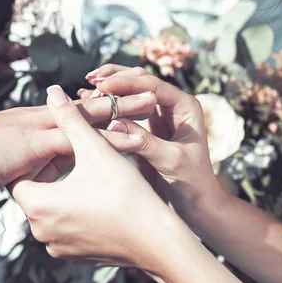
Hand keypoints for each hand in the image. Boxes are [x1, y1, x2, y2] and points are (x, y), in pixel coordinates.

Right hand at [0, 86, 156, 192]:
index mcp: (37, 124)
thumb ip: (32, 166)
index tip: (130, 107)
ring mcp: (38, 128)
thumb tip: (46, 177)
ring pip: (89, 118)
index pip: (77, 115)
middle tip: (152, 95)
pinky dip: (108, 140)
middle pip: (89, 109)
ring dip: (122, 111)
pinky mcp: (35, 142)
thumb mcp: (12, 166)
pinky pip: (80, 140)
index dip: (104, 110)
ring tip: (152, 104)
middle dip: (121, 101)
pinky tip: (133, 138)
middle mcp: (41, 120)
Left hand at [10, 85, 180, 271]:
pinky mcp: (77, 258)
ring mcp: (58, 248)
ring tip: (90, 179)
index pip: (23, 174)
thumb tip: (53, 91)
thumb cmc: (125, 193)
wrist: (157, 242)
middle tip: (77, 159)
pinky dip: (80, 215)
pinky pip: (70, 230)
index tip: (58, 148)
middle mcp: (40, 231)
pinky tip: (101, 202)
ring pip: (55, 212)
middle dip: (55, 174)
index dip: (41, 157)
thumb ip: (70, 118)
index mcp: (37, 205)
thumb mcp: (95, 149)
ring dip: (67, 195)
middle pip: (39, 192)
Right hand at [83, 65, 224, 220]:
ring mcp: (158, 115)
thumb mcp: (170, 160)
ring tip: (85, 91)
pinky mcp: (146, 128)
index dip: (126, 82)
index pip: (152, 85)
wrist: (197, 205)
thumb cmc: (192, 183)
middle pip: (140, 81)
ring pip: (130, 93)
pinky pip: (124, 112)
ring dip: (109, 90)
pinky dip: (108, 107)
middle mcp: (172, 105)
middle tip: (90, 80)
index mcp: (185, 106)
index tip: (101, 85)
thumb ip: (145, 140)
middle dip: (115, 77)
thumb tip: (116, 120)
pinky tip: (89, 105)